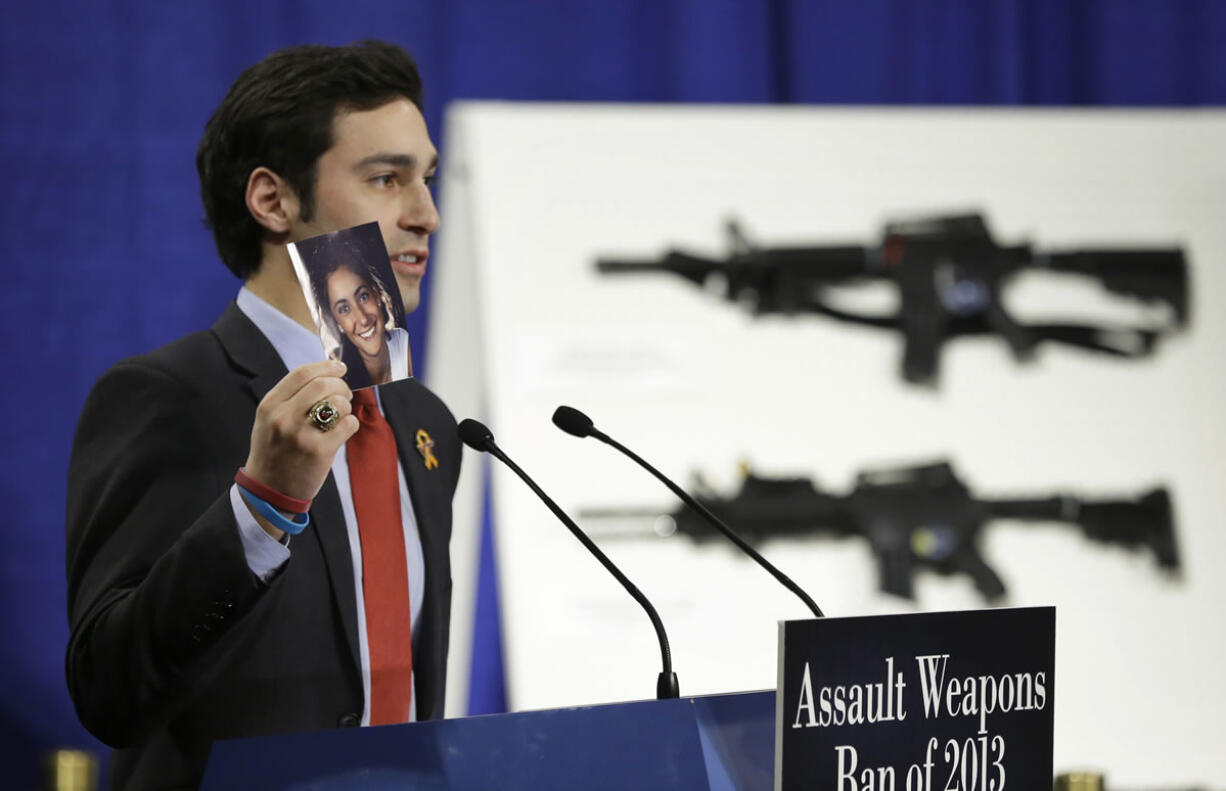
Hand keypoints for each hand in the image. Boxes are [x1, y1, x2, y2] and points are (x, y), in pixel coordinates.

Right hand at [242, 360, 357, 536]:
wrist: (269, 490)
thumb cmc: (274, 451)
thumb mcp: (269, 419)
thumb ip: (291, 397)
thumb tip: (326, 374)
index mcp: (270, 405)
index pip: (302, 373)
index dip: (326, 366)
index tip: (340, 367)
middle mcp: (283, 417)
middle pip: (323, 384)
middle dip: (340, 385)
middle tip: (344, 393)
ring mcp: (301, 435)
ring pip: (338, 403)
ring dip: (347, 405)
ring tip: (342, 415)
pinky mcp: (319, 452)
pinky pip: (348, 424)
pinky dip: (351, 423)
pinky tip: (343, 430)